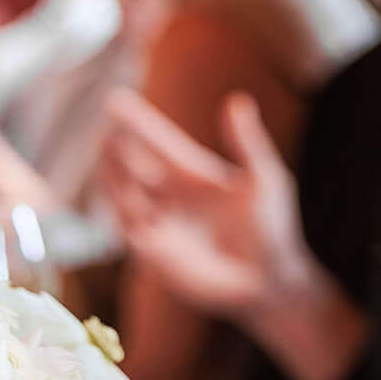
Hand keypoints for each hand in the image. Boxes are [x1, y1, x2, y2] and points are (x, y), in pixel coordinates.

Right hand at [101, 87, 309, 317]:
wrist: (270, 280)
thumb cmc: (272, 227)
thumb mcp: (263, 179)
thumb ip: (247, 142)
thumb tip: (237, 99)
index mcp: (195, 173)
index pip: (158, 141)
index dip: (137, 122)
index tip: (115, 100)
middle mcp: (172, 195)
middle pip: (133, 164)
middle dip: (117, 147)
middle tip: (108, 129)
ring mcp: (162, 222)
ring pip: (124, 194)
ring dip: (114, 176)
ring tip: (108, 157)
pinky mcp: (156, 252)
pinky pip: (129, 229)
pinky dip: (123, 213)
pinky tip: (124, 198)